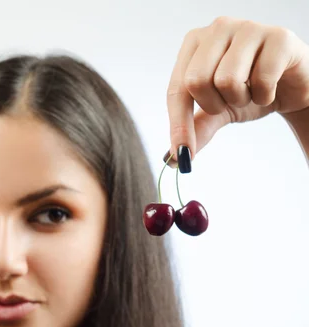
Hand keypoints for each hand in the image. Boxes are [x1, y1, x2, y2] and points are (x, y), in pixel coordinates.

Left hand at [166, 16, 308, 168]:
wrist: (293, 87)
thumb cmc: (249, 91)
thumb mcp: (217, 110)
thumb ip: (195, 128)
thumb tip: (172, 159)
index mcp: (194, 43)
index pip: (177, 88)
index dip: (178, 124)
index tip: (182, 154)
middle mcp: (218, 28)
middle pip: (196, 81)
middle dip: (213, 105)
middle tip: (229, 102)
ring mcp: (248, 28)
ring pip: (227, 80)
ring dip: (241, 99)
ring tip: (251, 90)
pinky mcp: (278, 36)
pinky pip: (261, 80)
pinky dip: (265, 95)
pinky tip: (272, 86)